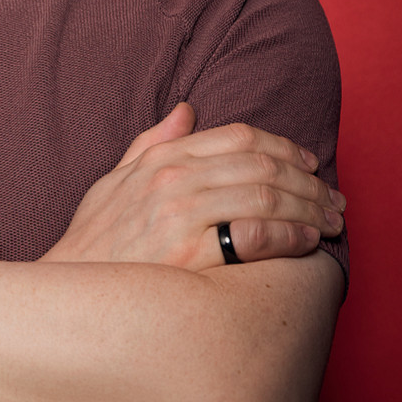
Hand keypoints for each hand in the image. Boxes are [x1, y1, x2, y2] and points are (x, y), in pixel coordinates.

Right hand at [42, 103, 344, 272]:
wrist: (67, 293)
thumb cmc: (93, 242)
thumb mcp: (112, 182)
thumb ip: (151, 143)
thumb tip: (187, 108)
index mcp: (161, 159)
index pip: (240, 136)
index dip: (284, 146)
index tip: (309, 164)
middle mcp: (174, 180)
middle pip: (263, 165)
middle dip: (308, 180)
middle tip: (334, 199)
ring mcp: (182, 216)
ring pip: (268, 196)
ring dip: (310, 207)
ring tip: (331, 222)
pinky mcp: (191, 256)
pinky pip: (257, 236)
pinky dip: (291, 235)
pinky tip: (308, 243)